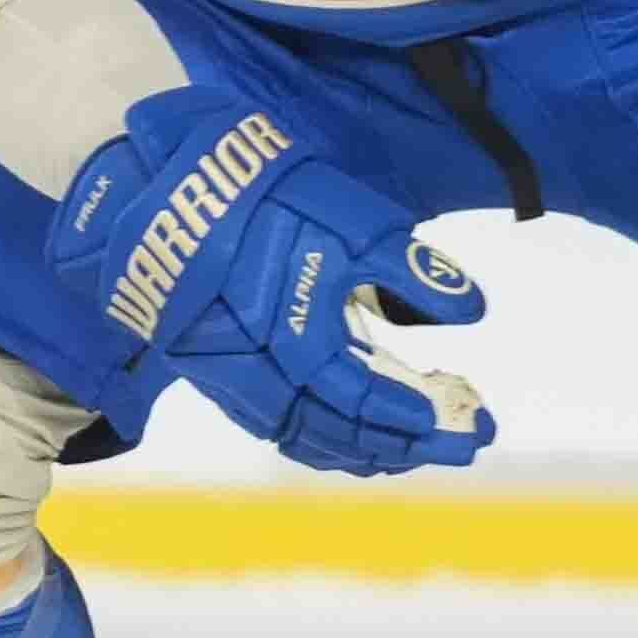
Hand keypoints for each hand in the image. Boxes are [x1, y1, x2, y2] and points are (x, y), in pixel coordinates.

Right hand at [46, 91, 493, 477]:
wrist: (164, 187)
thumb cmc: (262, 198)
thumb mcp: (346, 217)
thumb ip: (408, 267)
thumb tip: (474, 309)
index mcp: (292, 335)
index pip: (360, 398)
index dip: (413, 417)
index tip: (468, 427)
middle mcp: (259, 371)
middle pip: (337, 432)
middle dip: (406, 446)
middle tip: (465, 446)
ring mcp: (232, 376)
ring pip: (303, 436)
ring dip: (363, 450)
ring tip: (415, 450)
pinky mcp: (216, 371)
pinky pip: (274, 424)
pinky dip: (319, 440)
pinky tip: (351, 439)